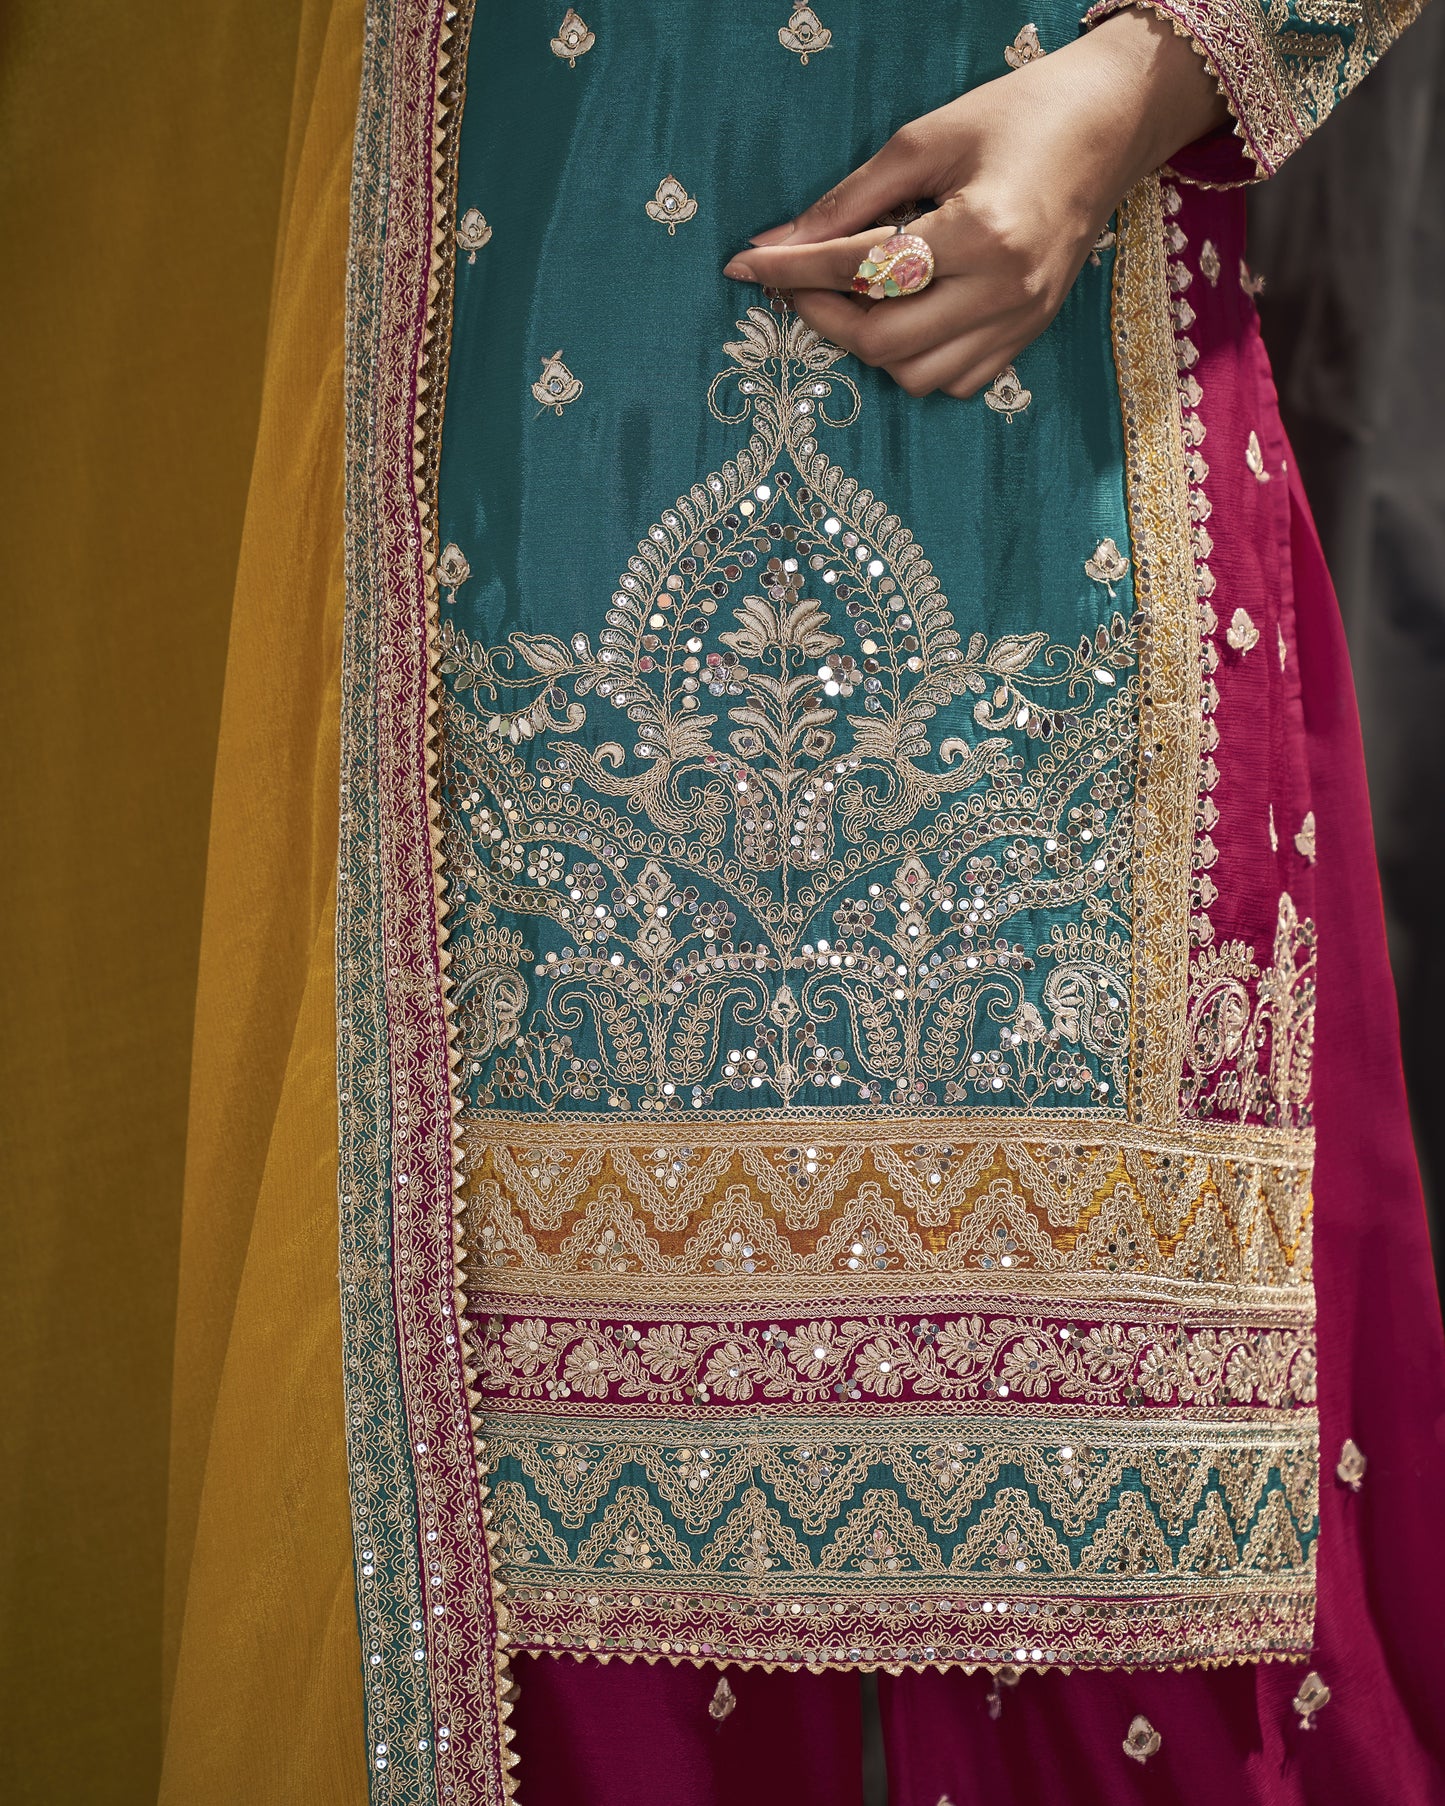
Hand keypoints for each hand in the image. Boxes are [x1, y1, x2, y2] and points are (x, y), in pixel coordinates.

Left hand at [722, 10, 1228, 397]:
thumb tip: (780, 242)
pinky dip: (916, 361)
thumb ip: (849, 199)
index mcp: (980, 231)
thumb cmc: (1018, 116)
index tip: (745, 266)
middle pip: (883, 341)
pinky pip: (956, 381)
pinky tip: (906, 317)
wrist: (1109, 127)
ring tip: (853, 300)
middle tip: (796, 288)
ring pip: (916, 376)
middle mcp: (1004, 289)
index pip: (860, 268)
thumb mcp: (925, 139)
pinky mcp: (1029, 336)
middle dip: (823, 318)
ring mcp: (1021, 322)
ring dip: (869, 346)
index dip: (791, 270)